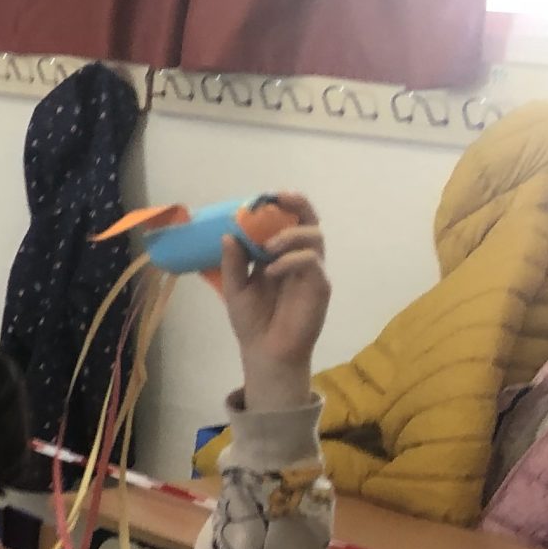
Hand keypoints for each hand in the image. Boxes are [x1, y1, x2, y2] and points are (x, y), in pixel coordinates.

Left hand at [218, 192, 327, 410]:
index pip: (287, 221)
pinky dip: (292, 260)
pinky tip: (272, 271)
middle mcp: (299, 258)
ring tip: (269, 246)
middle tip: (278, 199)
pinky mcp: (320, 287)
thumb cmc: (252, 320)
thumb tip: (227, 234)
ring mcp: (312, 271)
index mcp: (279, 255)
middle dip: (297, 205)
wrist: (264, 351)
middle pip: (309, 221)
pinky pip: (312, 263)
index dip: (279, 205)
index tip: (262, 197)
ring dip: (291, 234)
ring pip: (315, 237)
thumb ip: (232, 263)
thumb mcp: (234, 288)